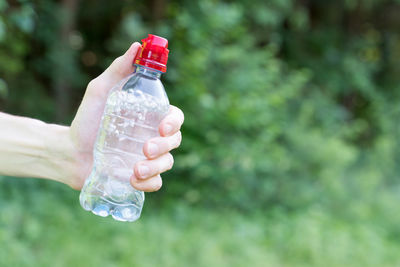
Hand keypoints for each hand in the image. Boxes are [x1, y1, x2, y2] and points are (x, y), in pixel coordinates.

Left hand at [69, 43, 182, 190]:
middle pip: (175, 142)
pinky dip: (149, 183)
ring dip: (156, 168)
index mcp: (149, 118)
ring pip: (167, 164)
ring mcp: (148, 159)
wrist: (70, 152)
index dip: (174, 122)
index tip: (162, 127)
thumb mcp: (100, 91)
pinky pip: (156, 183)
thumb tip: (137, 46)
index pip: (175, 118)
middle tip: (144, 149)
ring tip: (135, 170)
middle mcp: (153, 138)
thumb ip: (118, 69)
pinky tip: (133, 180)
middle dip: (164, 146)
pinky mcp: (140, 178)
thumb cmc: (87, 120)